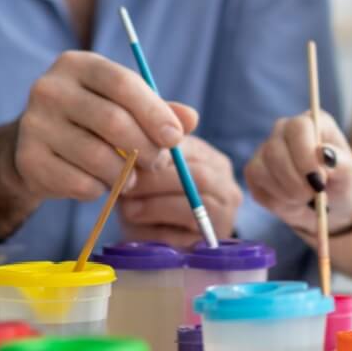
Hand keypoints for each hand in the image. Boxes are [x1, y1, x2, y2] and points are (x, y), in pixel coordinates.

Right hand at [0, 51, 188, 240]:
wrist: (40, 147)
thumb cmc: (95, 120)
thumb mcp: (127, 106)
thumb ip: (161, 110)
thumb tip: (191, 119)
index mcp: (78, 64)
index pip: (122, 83)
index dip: (154, 112)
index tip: (176, 137)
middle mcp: (49, 89)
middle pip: (112, 121)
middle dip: (146, 147)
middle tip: (159, 162)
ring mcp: (33, 123)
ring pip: (97, 156)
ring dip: (124, 173)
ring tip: (131, 175)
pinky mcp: (28, 159)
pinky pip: (79, 182)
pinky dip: (100, 188)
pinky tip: (100, 182)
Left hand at [119, 108, 240, 246]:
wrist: (152, 242)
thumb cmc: (146, 197)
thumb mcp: (145, 167)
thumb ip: (147, 139)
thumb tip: (153, 108)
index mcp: (210, 159)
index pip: (191, 148)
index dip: (156, 151)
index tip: (126, 157)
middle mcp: (226, 184)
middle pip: (198, 176)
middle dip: (156, 180)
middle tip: (125, 184)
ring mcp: (225, 214)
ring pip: (193, 203)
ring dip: (155, 204)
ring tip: (128, 206)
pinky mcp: (210, 242)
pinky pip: (185, 234)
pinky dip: (157, 229)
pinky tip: (138, 227)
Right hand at [245, 111, 351, 240]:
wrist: (333, 205)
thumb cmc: (343, 183)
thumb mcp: (350, 176)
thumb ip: (342, 163)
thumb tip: (324, 152)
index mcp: (312, 122)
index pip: (299, 127)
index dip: (306, 155)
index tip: (319, 181)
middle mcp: (285, 130)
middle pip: (275, 150)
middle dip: (295, 180)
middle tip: (314, 196)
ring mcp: (266, 149)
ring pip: (261, 169)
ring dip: (286, 192)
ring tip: (307, 199)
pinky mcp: (255, 171)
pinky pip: (256, 185)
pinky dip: (276, 200)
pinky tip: (293, 201)